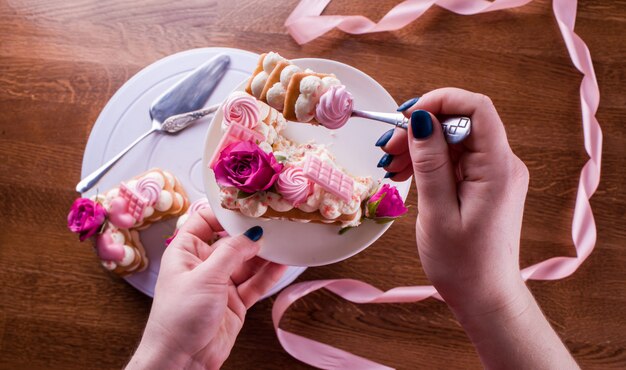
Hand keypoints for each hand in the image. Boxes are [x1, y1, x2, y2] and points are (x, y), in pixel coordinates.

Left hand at [127, 209, 286, 369]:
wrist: (181, 360)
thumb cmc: (178, 318)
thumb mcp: (206, 277)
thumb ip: (232, 253)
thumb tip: (252, 235)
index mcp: (186, 252)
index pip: (205, 222)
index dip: (225, 214)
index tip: (247, 208)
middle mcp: (203, 265)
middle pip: (232, 242)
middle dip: (252, 236)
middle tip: (274, 226)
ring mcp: (220, 284)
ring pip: (247, 263)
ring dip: (265, 255)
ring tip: (284, 243)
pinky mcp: (235, 302)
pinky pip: (255, 283)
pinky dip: (268, 275)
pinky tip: (282, 265)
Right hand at [380, 88, 577, 368]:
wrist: (483, 295)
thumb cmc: (462, 263)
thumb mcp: (437, 212)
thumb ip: (430, 163)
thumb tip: (420, 119)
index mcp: (497, 168)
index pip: (477, 108)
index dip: (440, 101)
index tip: (406, 116)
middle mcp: (502, 164)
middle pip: (460, 122)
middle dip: (421, 127)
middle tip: (387, 149)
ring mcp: (494, 173)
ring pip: (454, 139)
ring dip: (420, 145)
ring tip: (390, 165)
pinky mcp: (484, 183)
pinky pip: (455, 159)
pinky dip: (429, 161)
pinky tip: (405, 173)